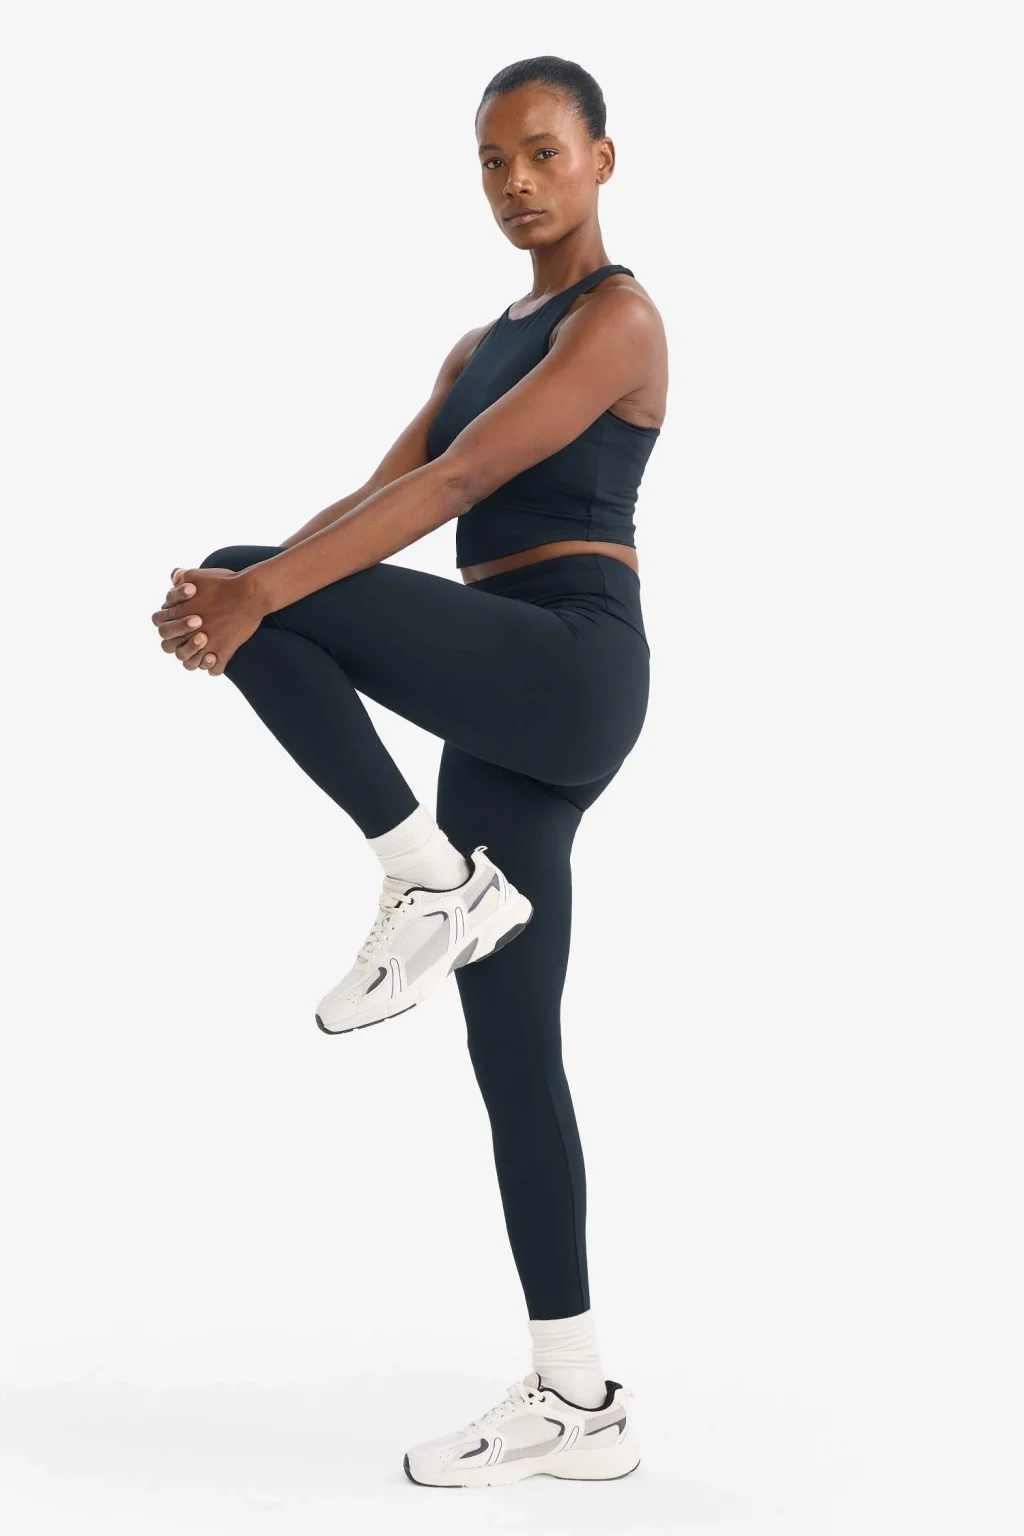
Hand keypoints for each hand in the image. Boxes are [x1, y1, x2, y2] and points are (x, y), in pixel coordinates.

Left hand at [151, 564, 266, 675]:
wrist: (249, 593)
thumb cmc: (223, 582)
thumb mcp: (196, 575)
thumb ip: (182, 578)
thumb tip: (175, 576)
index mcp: (178, 614)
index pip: (161, 628)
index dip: (171, 626)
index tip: (186, 621)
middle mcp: (188, 632)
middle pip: (171, 648)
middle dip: (180, 642)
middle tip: (197, 636)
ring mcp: (206, 645)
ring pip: (190, 663)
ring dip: (195, 658)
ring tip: (206, 652)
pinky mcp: (224, 652)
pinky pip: (214, 670)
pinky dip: (214, 667)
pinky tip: (218, 658)